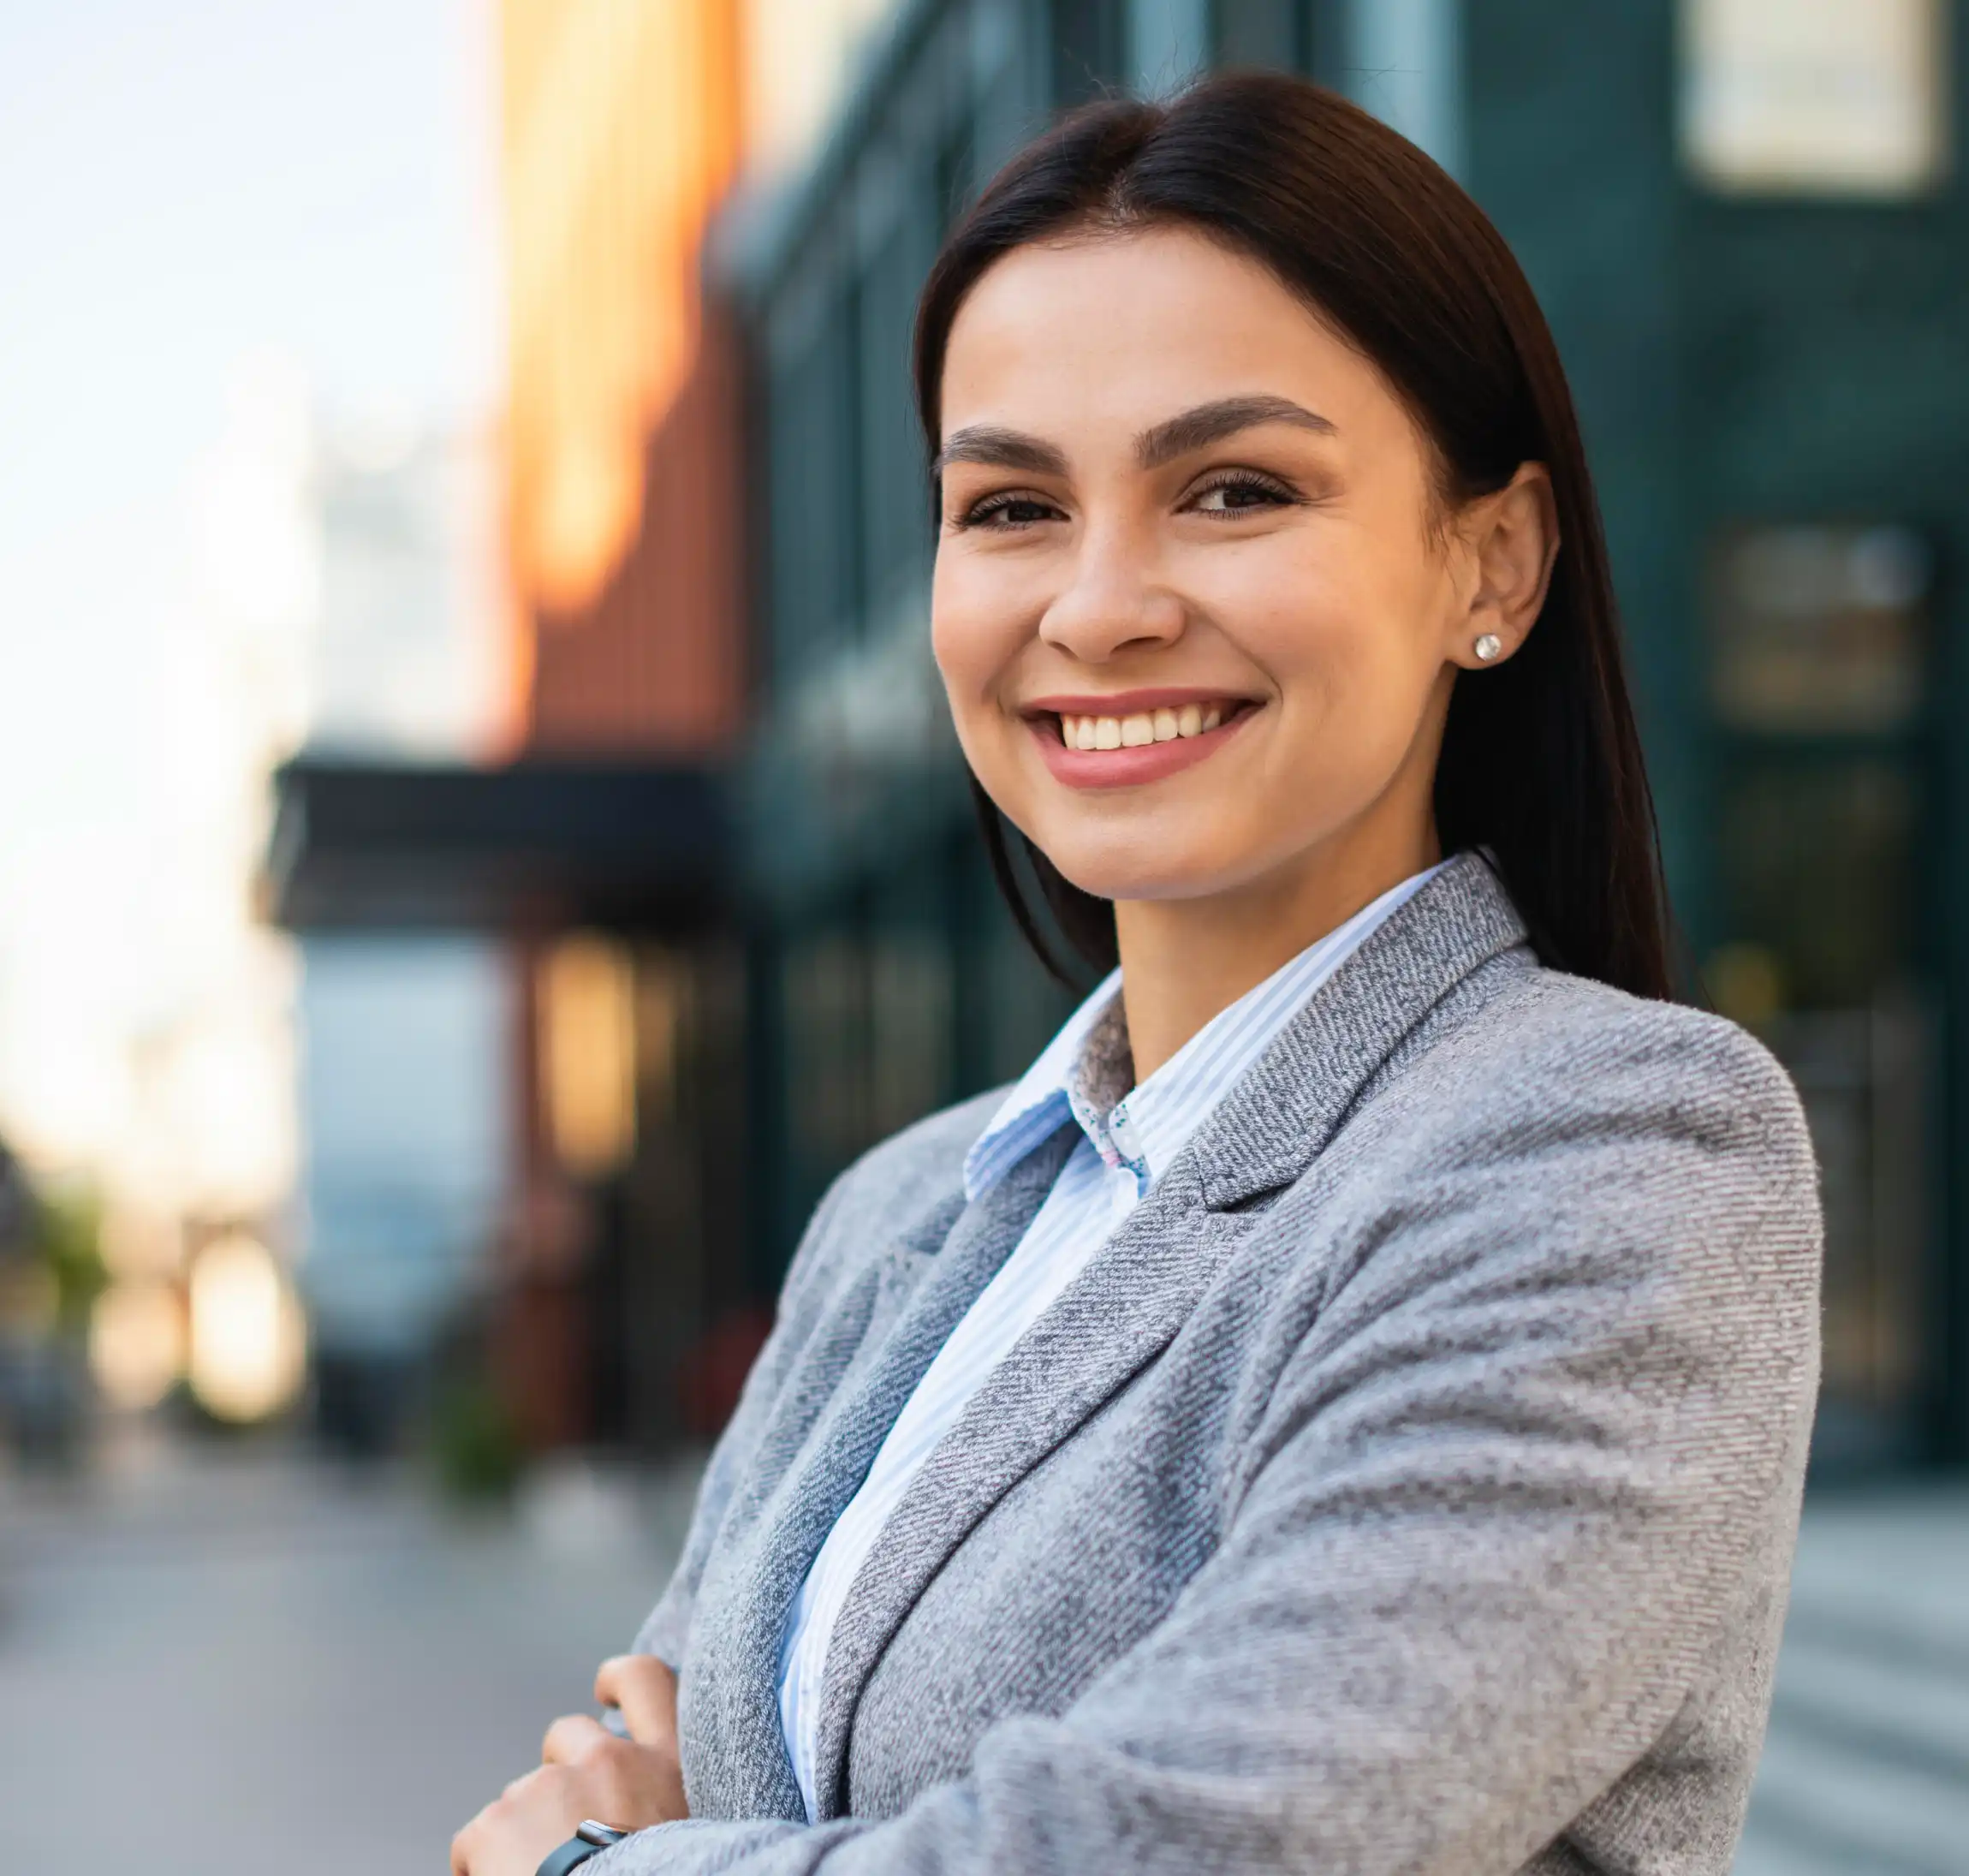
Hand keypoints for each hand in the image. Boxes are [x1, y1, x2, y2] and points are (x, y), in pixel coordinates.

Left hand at [450, 1655, 686, 1875]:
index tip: (602, 1687)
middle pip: (569, 1734)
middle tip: (562, 1832)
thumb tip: (626, 1820)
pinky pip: (475, 1841)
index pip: (647, 1681)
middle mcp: (611, 1760)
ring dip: (523, 1831)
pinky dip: (480, 1867)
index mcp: (667, 1768)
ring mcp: (550, 1786)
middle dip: (558, 1772)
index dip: (619, 1679)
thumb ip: (655, 1807)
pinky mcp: (497, 1821)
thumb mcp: (684, 1834)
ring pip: (520, 1797)